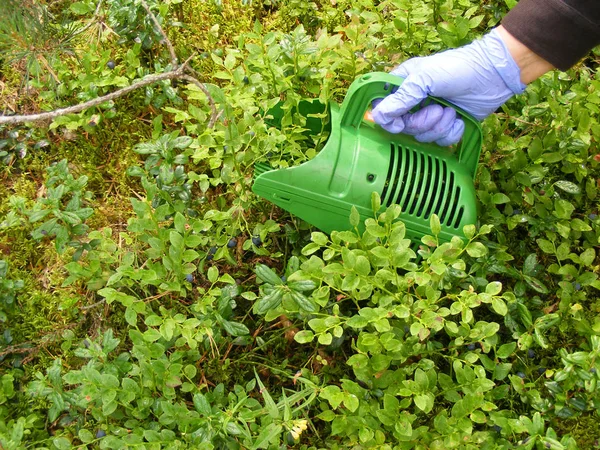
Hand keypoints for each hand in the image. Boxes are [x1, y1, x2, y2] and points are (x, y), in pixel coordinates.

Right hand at [372, 28, 525, 145]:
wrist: (494, 75)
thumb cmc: (458, 68)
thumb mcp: (425, 79)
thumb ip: (401, 98)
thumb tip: (377, 116)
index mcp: (404, 84)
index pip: (382, 107)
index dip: (388, 119)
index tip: (400, 122)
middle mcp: (414, 101)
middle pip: (404, 127)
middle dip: (423, 123)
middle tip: (438, 109)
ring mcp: (430, 114)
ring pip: (422, 137)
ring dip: (439, 127)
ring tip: (452, 111)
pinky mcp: (447, 125)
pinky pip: (441, 142)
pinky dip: (452, 132)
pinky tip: (460, 119)